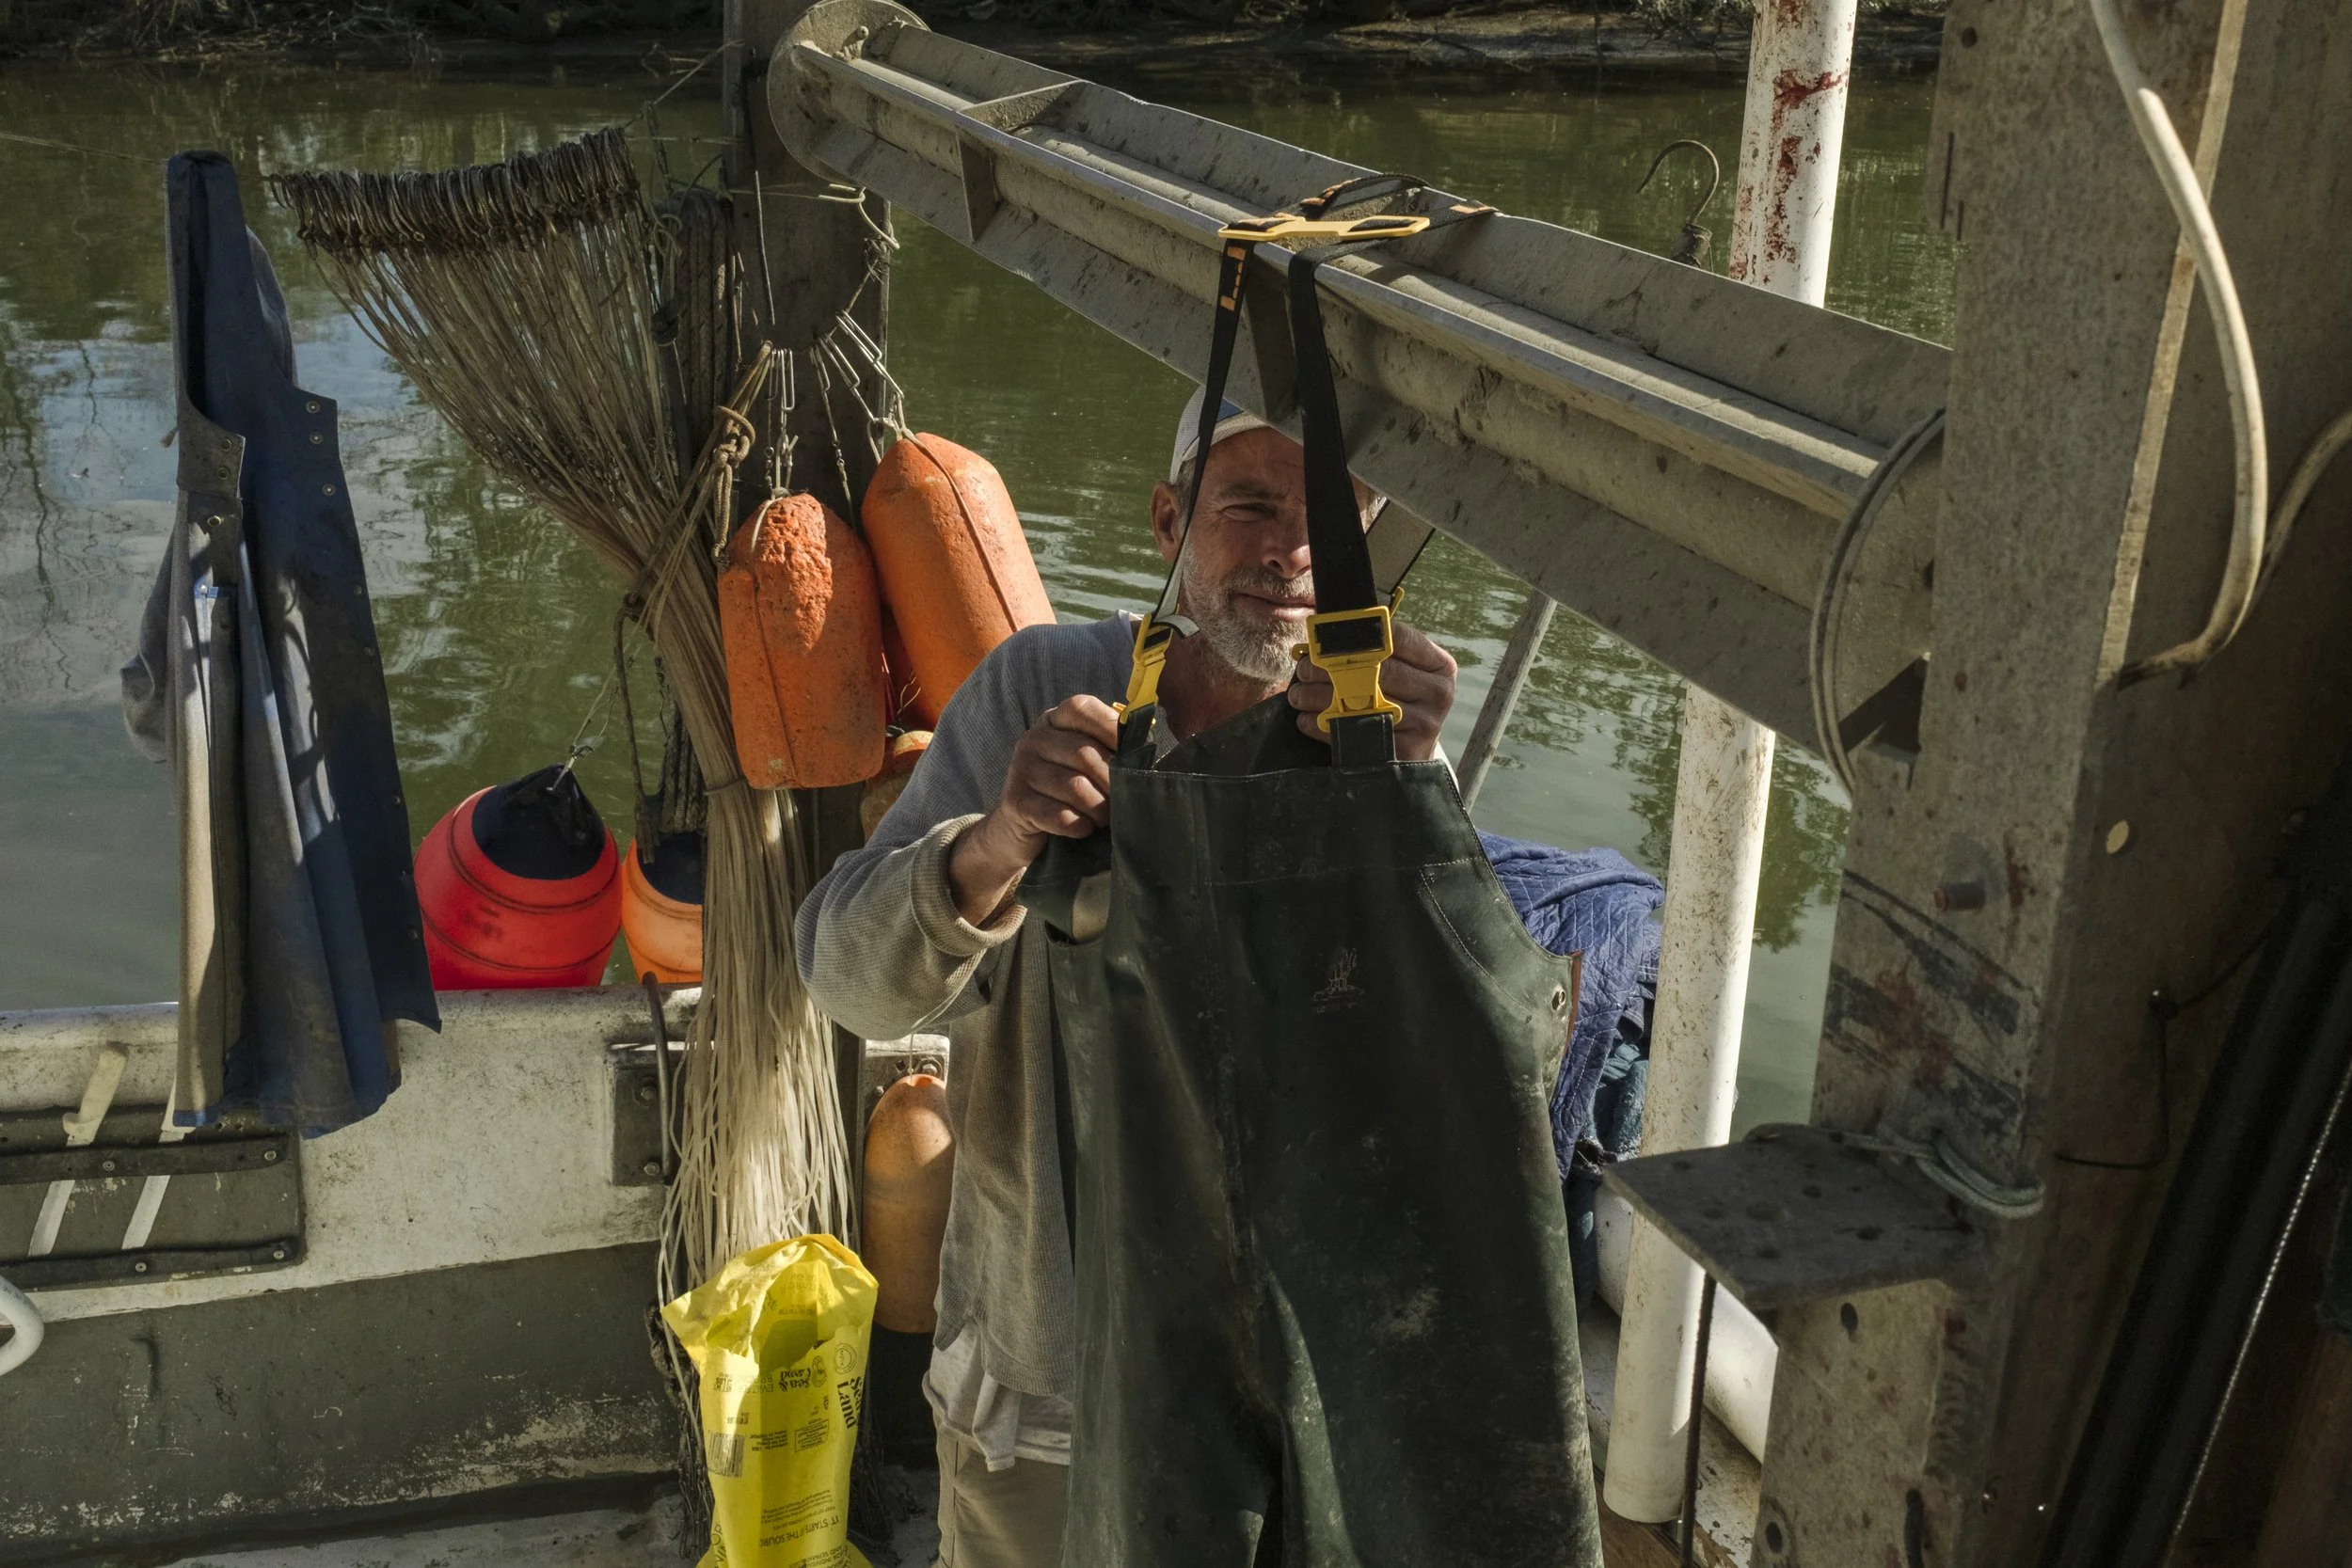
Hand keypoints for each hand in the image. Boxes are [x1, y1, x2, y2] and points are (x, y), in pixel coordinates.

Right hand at [948, 695, 1119, 923]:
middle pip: (1085, 754)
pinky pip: (1060, 815)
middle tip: (1122, 801)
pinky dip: (1079, 825)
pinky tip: (1083, 828)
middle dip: (1112, 783)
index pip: (1082, 708)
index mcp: (1053, 720)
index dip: (1111, 728)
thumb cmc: (1065, 791)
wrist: (1018, 829)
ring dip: (1099, 809)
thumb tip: (1146, 744)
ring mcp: (1020, 768)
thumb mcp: (1084, 762)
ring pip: (1075, 787)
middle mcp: (1033, 738)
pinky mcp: (1015, 801)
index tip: (1133, 753)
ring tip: (1104, 818)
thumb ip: (1109, 747)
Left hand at [1288, 619, 1456, 761]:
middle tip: (1304, 670)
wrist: (1412, 752)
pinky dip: (1324, 726)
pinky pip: (1356, 733)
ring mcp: (1426, 724)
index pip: (1399, 638)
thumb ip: (1376, 652)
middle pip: (1379, 671)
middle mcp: (1439, 693)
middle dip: (1332, 668)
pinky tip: (1307, 720)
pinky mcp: (1407, 751)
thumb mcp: (1401, 673)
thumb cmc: (1398, 702)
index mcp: (1439, 665)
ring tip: (1298, 695)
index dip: (1358, 635)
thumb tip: (1325, 631)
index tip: (1324, 640)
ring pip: (1363, 703)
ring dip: (1320, 697)